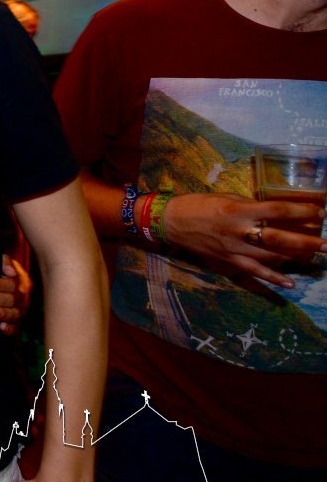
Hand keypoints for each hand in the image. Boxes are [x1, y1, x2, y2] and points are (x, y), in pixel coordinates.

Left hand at [0, 254, 32, 335]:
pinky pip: (15, 328)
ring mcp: (19, 311)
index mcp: (19, 282)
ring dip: (2, 313)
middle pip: (10, 299)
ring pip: (13, 314)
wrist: (5, 284)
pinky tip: (1, 328)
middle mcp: (21, 297)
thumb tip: (10, 271)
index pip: (10, 283)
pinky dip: (9, 329)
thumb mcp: (2, 262)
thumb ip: (5, 262)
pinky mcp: (16, 323)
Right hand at [162, 193, 324, 287]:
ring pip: (271, 256)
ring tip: (316, 258)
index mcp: (239, 210)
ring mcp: (234, 249)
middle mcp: (239, 231)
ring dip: (296, 258)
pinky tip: (290, 283)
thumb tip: (274, 212)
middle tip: (326, 244)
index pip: (277, 210)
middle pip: (279, 237)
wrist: (170, 222)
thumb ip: (250, 206)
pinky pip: (254, 272)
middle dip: (306, 241)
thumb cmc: (198, 204)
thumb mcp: (226, 198)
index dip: (301, 210)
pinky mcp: (228, 261)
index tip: (320, 211)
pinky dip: (272, 279)